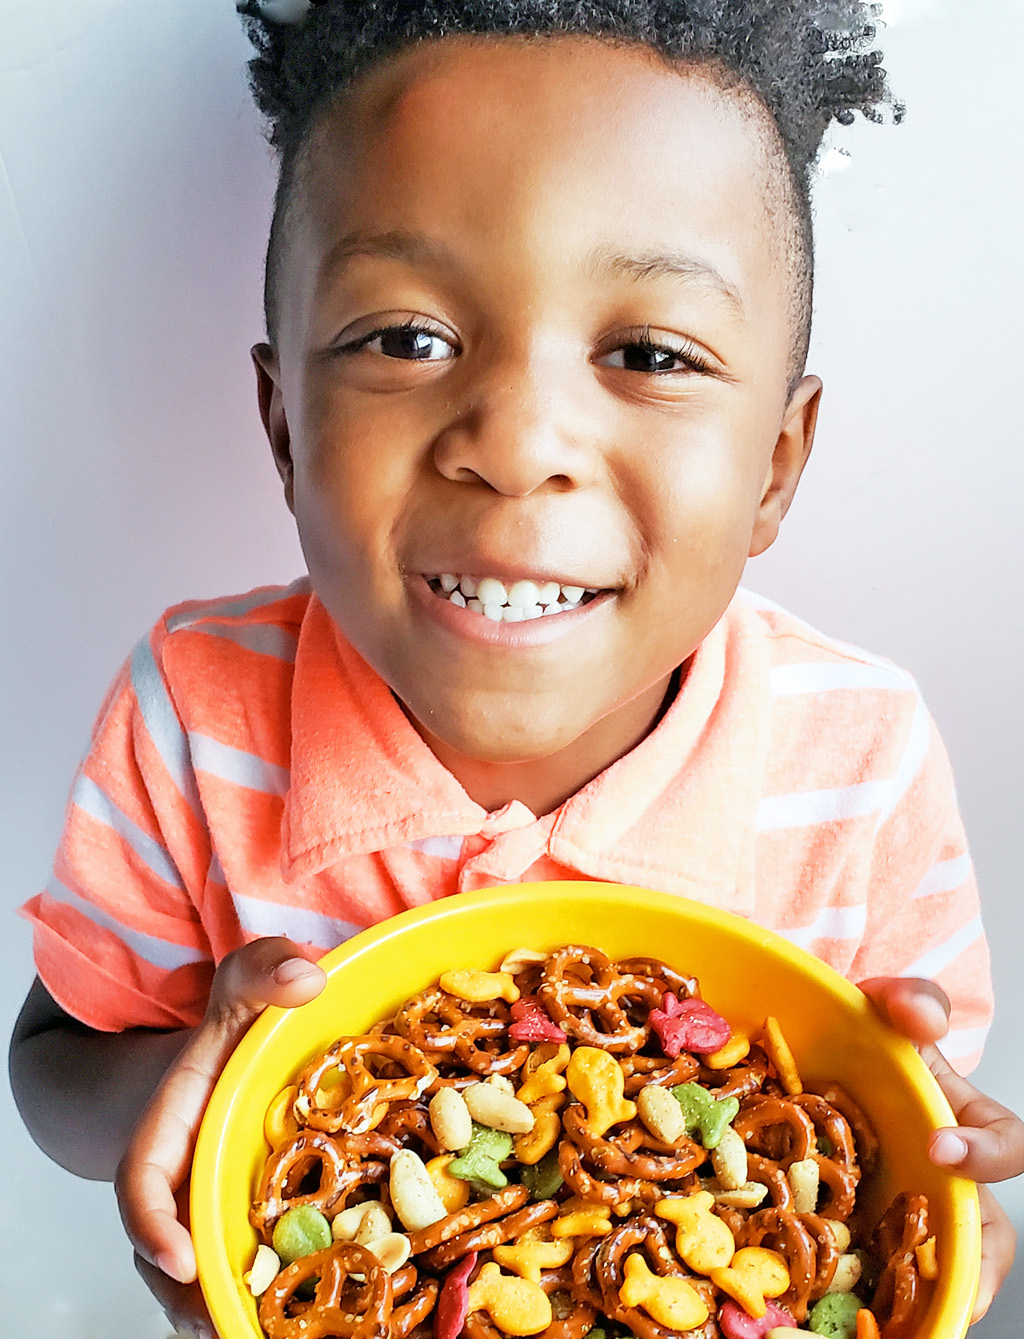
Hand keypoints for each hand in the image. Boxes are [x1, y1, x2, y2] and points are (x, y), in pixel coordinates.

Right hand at [115, 937, 326, 1336]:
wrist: (234, 1050)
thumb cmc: (234, 1024)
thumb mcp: (244, 984)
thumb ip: (263, 969)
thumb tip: (309, 976)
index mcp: (168, 1129)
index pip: (139, 1182)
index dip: (150, 1224)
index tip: (178, 1261)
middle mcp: (185, 1181)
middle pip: (174, 1252)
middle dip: (197, 1298)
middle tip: (234, 1328)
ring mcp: (217, 1208)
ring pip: (212, 1272)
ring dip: (235, 1309)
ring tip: (275, 1338)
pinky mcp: (253, 1222)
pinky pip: (255, 1267)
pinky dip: (274, 1297)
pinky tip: (319, 1321)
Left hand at [860, 976, 1023, 1321]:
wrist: (818, 1065)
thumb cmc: (868, 1045)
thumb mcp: (888, 1013)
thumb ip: (910, 1004)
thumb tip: (917, 1015)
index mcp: (962, 1123)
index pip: (1007, 1142)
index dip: (984, 1152)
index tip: (943, 1149)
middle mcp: (947, 1182)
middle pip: (988, 1241)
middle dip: (976, 1267)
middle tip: (955, 1292)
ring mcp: (909, 1219)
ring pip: (942, 1278)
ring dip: (928, 1305)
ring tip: (900, 1334)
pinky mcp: (868, 1248)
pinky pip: (886, 1293)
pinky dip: (880, 1316)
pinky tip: (846, 1329)